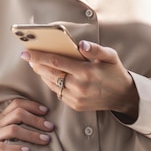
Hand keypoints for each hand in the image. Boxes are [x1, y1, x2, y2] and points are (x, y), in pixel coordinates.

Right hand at [0, 99, 52, 150]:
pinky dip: (17, 149)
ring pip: (13, 130)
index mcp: (2, 117)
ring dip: (32, 134)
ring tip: (45, 139)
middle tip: (50, 127)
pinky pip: (3, 147)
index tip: (46, 110)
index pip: (16, 103)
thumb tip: (44, 120)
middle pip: (17, 114)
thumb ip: (20, 123)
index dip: (32, 105)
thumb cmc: (1, 142)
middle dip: (36, 120)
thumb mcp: (8, 129)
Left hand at [20, 40, 138, 118]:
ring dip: (42, 74)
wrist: (123, 96)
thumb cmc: (115, 72)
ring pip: (52, 84)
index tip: (27, 52)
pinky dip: (51, 83)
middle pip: (50, 74)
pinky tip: (49, 75)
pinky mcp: (75, 105)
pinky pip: (58, 93)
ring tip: (36, 64)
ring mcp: (76, 98)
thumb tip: (81, 44)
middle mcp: (79, 87)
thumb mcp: (110, 56)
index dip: (40, 56)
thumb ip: (95, 49)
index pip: (56, 62)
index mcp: (86, 72)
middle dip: (37, 64)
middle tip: (28, 56)